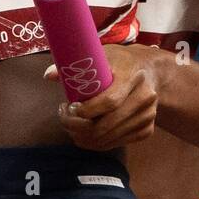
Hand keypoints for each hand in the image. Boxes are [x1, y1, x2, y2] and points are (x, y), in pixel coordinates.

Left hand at [44, 44, 163, 150]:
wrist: (150, 71)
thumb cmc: (119, 61)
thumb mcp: (100, 54)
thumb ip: (75, 65)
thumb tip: (48, 75)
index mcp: (132, 75)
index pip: (109, 101)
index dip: (86, 110)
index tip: (69, 107)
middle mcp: (145, 97)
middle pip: (107, 124)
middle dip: (79, 127)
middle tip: (64, 119)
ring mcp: (148, 116)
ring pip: (109, 138)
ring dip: (84, 137)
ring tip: (71, 126)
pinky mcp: (147, 130)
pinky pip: (116, 143)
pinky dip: (96, 143)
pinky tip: (85, 133)